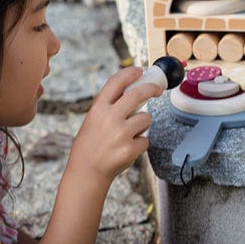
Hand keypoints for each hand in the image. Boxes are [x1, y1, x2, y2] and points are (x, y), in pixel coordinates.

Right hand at [69, 67, 158, 184]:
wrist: (86, 173)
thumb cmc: (90, 145)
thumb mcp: (93, 120)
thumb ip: (110, 107)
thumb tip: (134, 92)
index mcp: (98, 109)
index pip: (116, 82)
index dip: (129, 73)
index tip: (139, 70)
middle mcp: (110, 118)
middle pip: (138, 94)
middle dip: (151, 88)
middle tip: (158, 89)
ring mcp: (121, 133)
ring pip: (146, 118)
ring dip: (142, 125)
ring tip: (128, 136)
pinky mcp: (130, 148)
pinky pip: (146, 139)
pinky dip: (140, 144)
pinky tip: (126, 149)